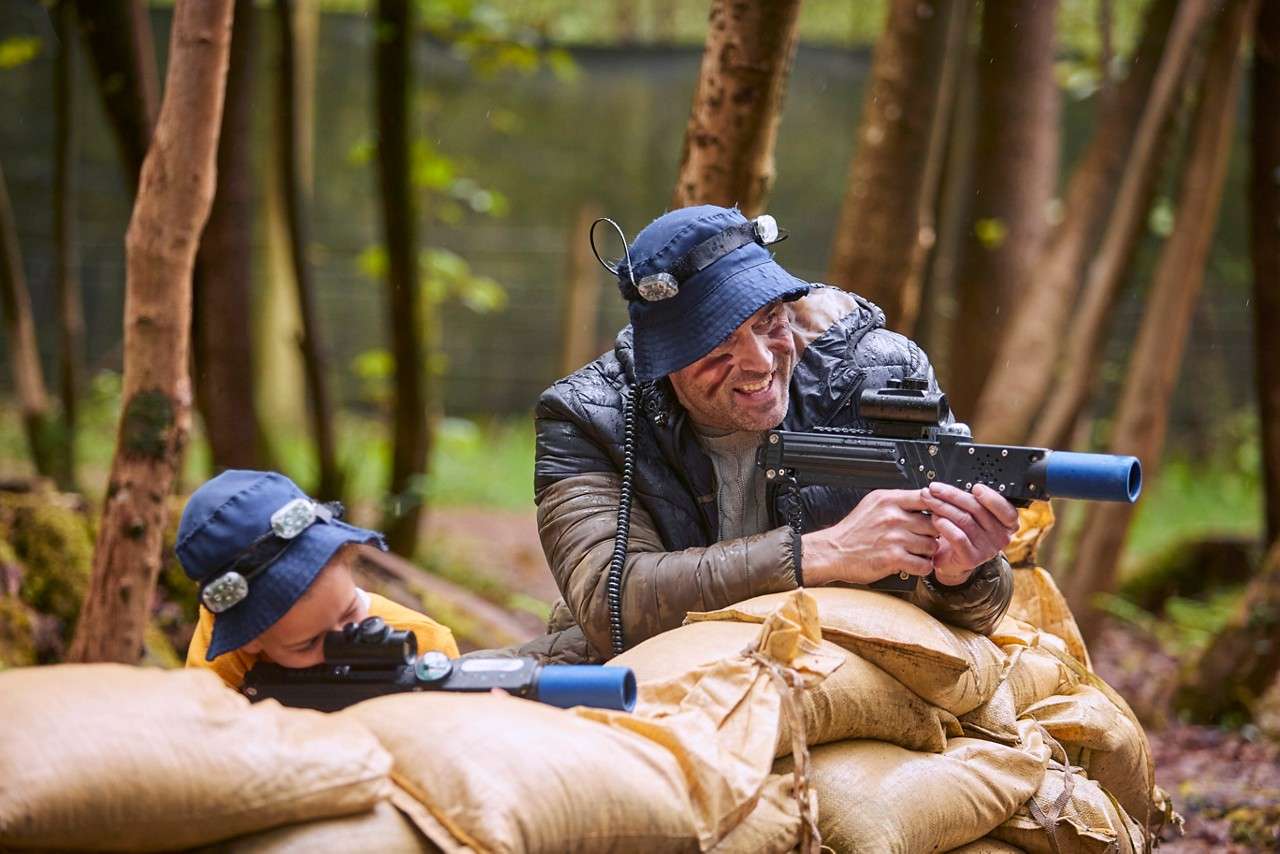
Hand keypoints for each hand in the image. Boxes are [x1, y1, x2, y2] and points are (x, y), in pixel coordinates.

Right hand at [801, 489, 937, 586]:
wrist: (833, 551)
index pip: (927, 498)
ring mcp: (894, 537)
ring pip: (932, 545)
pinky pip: (923, 564)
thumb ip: (897, 501)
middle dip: (932, 534)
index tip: (937, 515)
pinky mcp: (893, 558)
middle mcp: (893, 517)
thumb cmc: (853, 531)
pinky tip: (914, 564)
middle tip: (925, 539)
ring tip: (917, 553)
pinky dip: (922, 567)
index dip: (936, 508)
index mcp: (888, 500)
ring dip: (928, 552)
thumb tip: (924, 498)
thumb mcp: (873, 504)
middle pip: (934, 524)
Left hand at [921, 482, 1018, 584]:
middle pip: (978, 510)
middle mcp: (1000, 537)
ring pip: (965, 521)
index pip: (1006, 509)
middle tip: (935, 488)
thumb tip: (952, 485)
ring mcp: (987, 549)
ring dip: (943, 507)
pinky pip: (958, 537)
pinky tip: (934, 518)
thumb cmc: (963, 532)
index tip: (976, 487)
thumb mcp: (973, 515)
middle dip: (953, 495)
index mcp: (1007, 524)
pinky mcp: (971, 558)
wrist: (952, 560)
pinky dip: (944, 525)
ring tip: (929, 499)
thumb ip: (970, 500)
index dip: (992, 498)